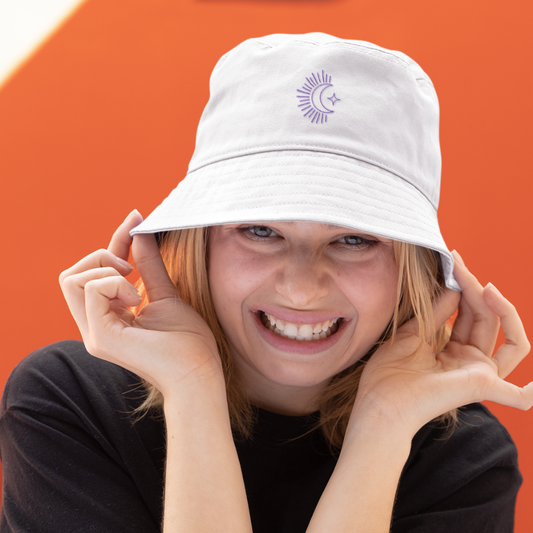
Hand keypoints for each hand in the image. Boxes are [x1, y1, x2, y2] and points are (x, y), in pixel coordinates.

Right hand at [59, 210, 222, 397]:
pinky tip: (137, 298)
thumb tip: (139, 231)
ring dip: (106, 270)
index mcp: (108, 317)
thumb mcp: (166, 294)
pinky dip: (114, 283)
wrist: (199, 374)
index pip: (94, 273)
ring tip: (136, 287)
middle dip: (100, 257)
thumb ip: (150, 265)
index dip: (113, 242)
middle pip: (71, 275)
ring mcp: (95, 334)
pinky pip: (91, 290)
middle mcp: (95, 326)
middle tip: (132, 270)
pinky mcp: (101, 338)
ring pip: (72, 280)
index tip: (135, 217)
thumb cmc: (188, 341)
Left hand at [350, 251, 531, 436]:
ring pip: (509, 338)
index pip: (469, 313)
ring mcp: (477, 373)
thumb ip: (436, 312)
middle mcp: (468, 361)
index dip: (465, 287)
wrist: (380, 402)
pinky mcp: (481, 386)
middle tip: (459, 264)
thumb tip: (454, 287)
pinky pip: (516, 395)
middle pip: (487, 319)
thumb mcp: (412, 332)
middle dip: (475, 288)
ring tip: (484, 286)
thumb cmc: (389, 372)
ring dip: (501, 308)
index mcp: (451, 350)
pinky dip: (531, 392)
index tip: (453, 262)